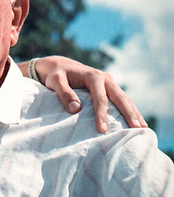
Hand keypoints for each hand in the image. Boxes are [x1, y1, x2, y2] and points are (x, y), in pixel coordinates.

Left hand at [32, 56, 146, 133]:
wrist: (61, 66)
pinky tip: (136, 122)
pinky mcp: (110, 88)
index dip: (102, 114)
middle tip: (136, 129)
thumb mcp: (55, 81)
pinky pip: (122, 100)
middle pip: (120, 98)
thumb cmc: (56, 75)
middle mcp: (105, 78)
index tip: (102, 130)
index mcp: (94, 76)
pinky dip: (130, 110)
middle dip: (129, 114)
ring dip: (134, 113)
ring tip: (142, 129)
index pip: (100, 98)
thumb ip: (64, 93)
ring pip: (125, 99)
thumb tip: (75, 109)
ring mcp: (110, 83)